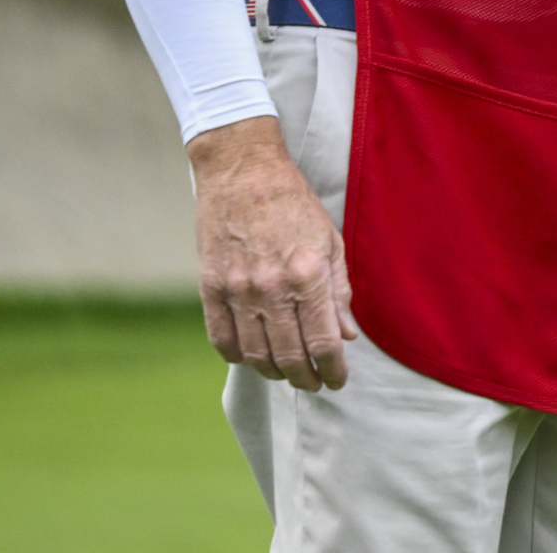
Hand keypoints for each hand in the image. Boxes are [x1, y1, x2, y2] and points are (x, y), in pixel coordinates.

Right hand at [188, 117, 356, 390]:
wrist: (243, 172)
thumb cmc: (294, 204)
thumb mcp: (331, 241)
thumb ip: (339, 292)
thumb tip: (347, 336)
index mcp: (308, 274)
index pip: (323, 341)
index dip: (333, 369)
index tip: (338, 380)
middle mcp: (272, 287)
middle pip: (289, 355)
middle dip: (306, 379)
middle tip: (314, 384)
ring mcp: (237, 289)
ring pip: (254, 354)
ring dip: (273, 372)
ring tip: (287, 374)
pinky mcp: (209, 287)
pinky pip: (221, 338)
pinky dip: (237, 356)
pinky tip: (252, 357)